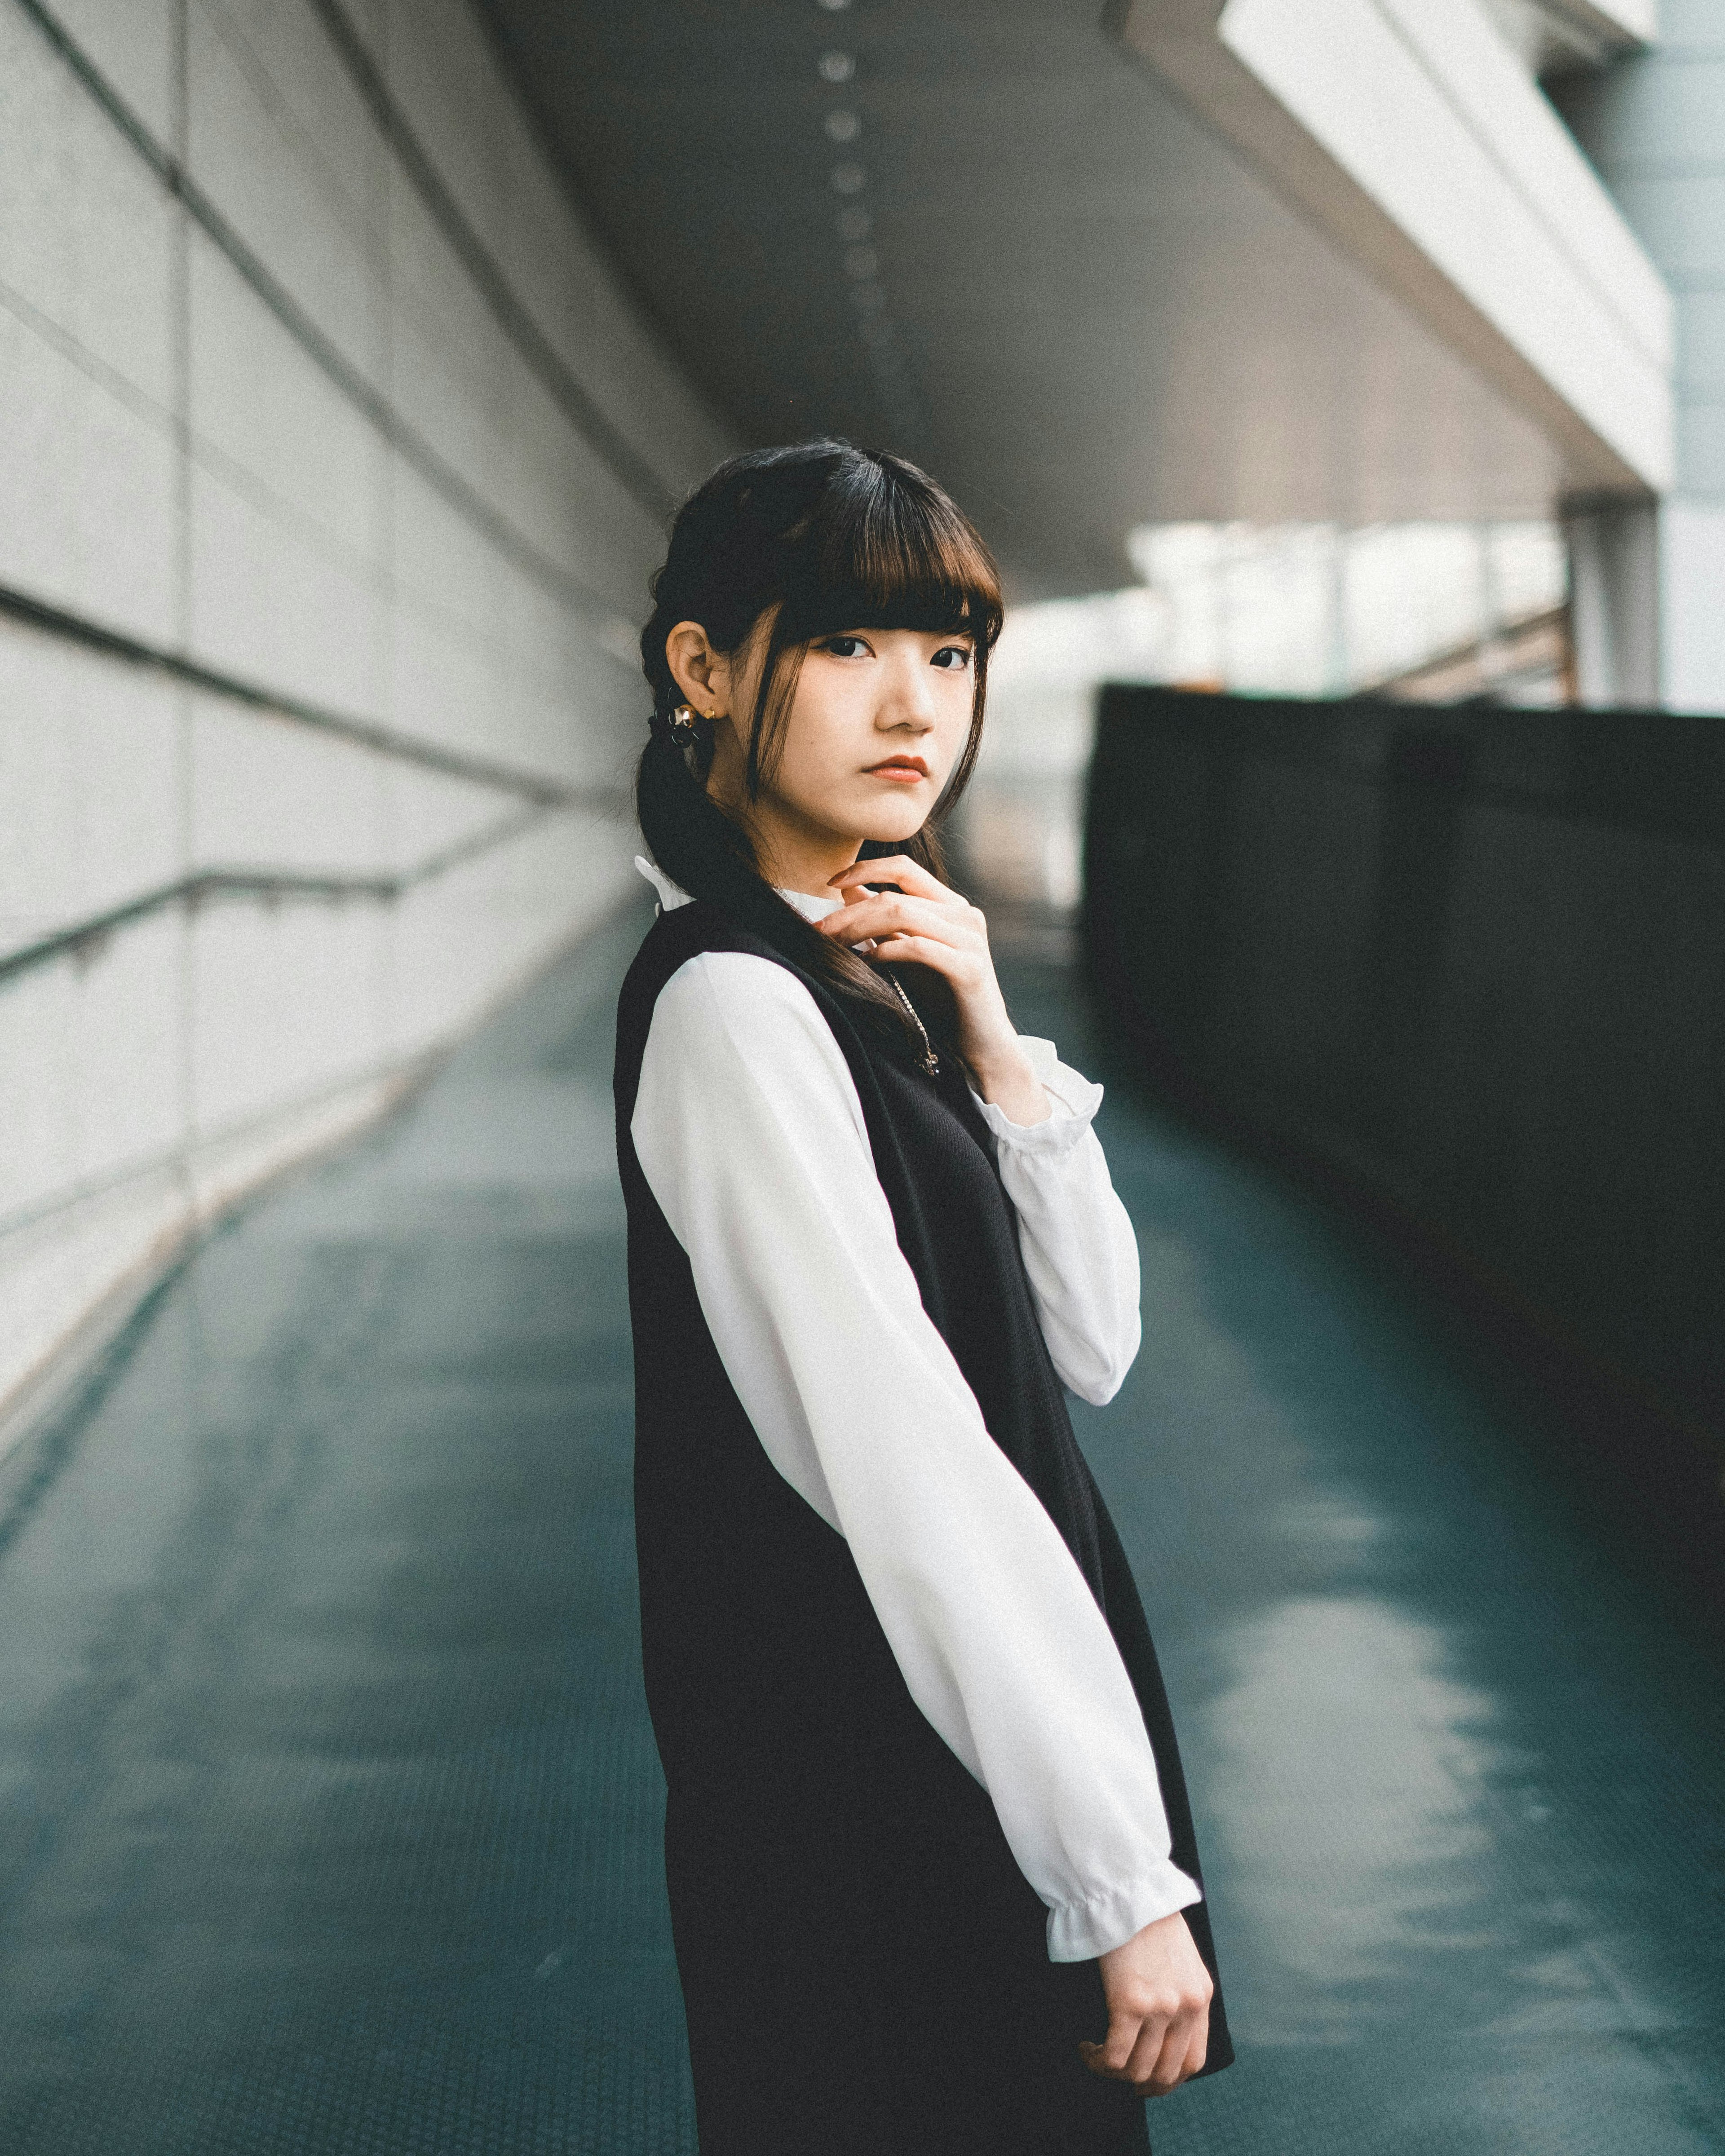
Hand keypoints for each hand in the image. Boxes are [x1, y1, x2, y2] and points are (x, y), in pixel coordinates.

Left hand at [818, 856, 1048, 1123]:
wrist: (982, 1044)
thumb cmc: (942, 998)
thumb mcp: (907, 952)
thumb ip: (885, 921)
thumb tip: (848, 889)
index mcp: (951, 905)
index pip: (904, 869)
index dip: (865, 868)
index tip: (830, 882)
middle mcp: (964, 914)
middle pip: (894, 896)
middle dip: (849, 912)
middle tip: (818, 929)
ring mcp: (969, 939)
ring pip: (902, 915)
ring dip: (859, 928)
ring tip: (833, 944)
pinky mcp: (968, 967)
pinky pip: (917, 947)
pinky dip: (885, 951)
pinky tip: (865, 962)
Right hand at [1078, 1911, 1211, 2097]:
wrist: (1129, 1889)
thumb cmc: (1146, 1917)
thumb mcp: (1181, 1957)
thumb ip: (1180, 1992)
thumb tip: (1164, 2030)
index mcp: (1201, 1997)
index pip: (1194, 2061)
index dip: (1169, 2080)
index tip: (1149, 2081)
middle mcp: (1186, 2007)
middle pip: (1167, 2072)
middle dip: (1141, 2084)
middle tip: (1120, 2079)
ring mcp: (1160, 2007)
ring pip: (1139, 2069)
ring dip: (1114, 2073)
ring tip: (1097, 2058)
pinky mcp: (1130, 2002)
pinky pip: (1115, 2055)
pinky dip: (1098, 2061)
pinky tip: (1087, 2049)